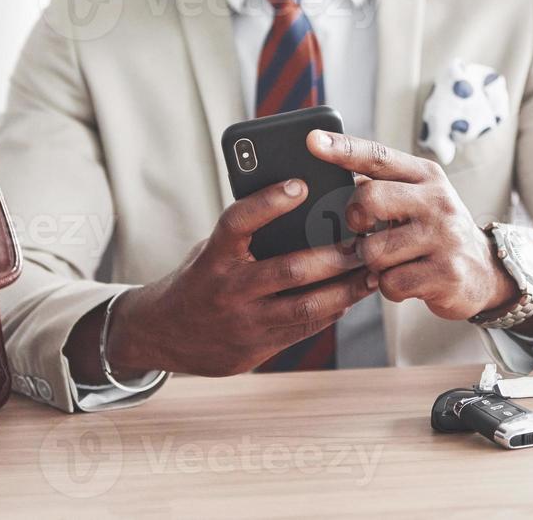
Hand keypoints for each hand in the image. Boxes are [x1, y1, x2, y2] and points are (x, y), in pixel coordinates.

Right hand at [95, 179, 373, 377]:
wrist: (160, 334)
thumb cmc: (199, 278)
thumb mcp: (211, 250)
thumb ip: (248, 236)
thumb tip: (305, 206)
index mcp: (213, 256)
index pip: (239, 222)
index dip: (269, 202)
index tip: (301, 184)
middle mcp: (227, 288)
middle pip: (290, 270)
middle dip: (335, 257)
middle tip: (365, 242)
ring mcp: (243, 322)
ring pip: (305, 307)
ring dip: (345, 290)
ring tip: (371, 274)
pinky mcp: (255, 348)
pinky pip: (303, 329)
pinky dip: (331, 311)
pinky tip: (351, 297)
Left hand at [307, 130, 522, 322]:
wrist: (485, 271)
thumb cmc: (435, 230)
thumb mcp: (418, 198)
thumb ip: (382, 186)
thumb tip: (331, 179)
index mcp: (426, 176)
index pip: (378, 157)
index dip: (342, 148)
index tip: (312, 140)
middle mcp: (438, 200)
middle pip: (369, 199)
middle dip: (354, 219)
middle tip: (363, 229)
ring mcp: (444, 237)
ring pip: (374, 250)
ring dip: (373, 262)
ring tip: (392, 260)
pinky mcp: (446, 273)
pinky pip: (390, 283)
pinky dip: (389, 287)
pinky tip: (407, 279)